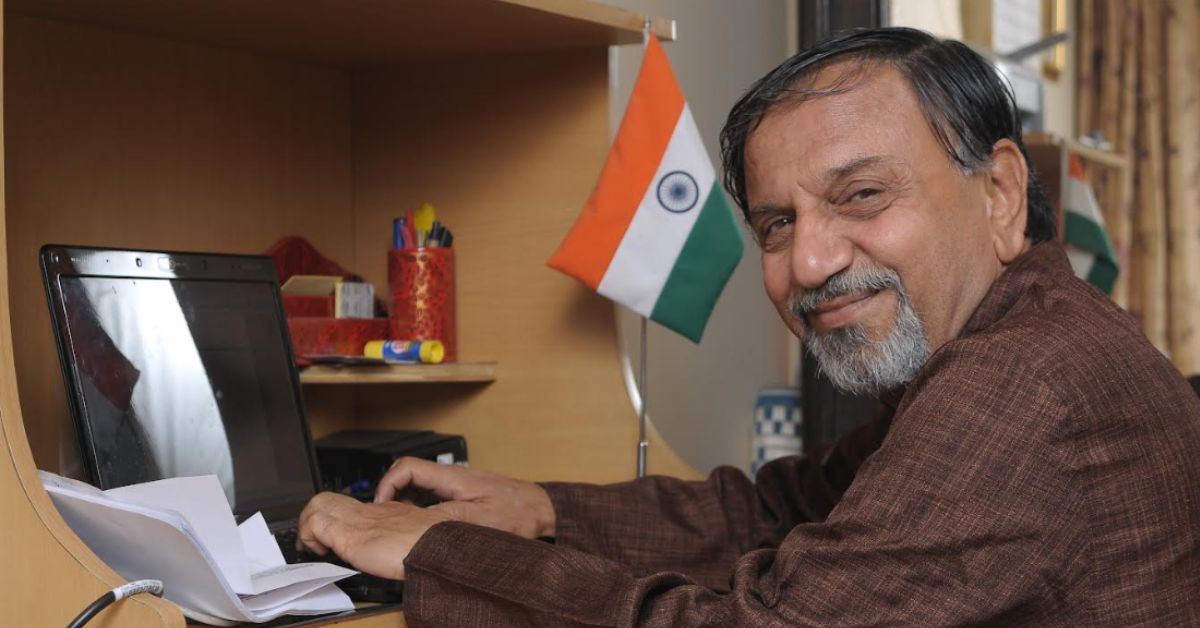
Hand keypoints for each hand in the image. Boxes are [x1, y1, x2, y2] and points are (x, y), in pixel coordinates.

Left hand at [298, 492, 449, 579]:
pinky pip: (316, 523)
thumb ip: (405, 538)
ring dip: (308, 525)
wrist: (437, 547)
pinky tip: (318, 551)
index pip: (351, 506)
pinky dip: (309, 535)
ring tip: (314, 546)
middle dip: (315, 516)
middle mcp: (371, 511)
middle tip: (315, 539)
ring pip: (319, 504)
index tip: (331, 537)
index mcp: (387, 512)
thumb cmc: (434, 547)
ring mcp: (359, 519)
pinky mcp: (350, 533)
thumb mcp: (418, 538)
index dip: (336, 517)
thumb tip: (399, 552)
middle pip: (330, 498)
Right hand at [375, 457, 556, 538]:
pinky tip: (425, 529)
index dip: (387, 484)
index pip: (408, 467)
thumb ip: (446, 518)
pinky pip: (432, 498)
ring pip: (419, 488)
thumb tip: (414, 520)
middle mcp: (453, 477)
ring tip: (403, 527)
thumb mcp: (480, 520)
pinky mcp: (464, 496)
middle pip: (409, 476)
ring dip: (406, 504)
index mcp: (453, 477)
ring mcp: (458, 486)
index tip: (382, 506)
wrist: (544, 510)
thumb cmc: (520, 513)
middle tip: (387, 520)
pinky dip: (421, 511)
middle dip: (392, 496)